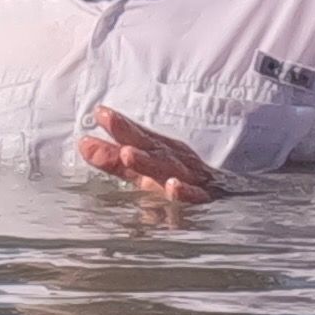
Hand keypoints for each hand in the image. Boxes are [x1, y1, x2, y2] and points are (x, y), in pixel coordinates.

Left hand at [78, 104, 221, 204]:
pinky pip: (196, 198)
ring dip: (148, 161)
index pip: (138, 135)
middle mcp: (175, 161)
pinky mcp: (206, 201)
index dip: (120, 124)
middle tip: (109, 120)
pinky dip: (185, 192)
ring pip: (169, 169)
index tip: (99, 113)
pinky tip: (173, 187)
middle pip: (150, 145)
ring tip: (128, 154)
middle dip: (129, 133)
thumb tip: (82, 144)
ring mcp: (191, 180)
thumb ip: (114, 161)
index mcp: (162, 152)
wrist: (231, 201)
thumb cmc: (180, 183)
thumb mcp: (146, 171)